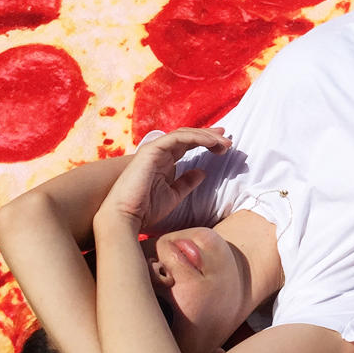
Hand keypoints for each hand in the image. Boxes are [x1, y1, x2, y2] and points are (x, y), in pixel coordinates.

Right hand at [100, 127, 231, 231]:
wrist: (126, 218)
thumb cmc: (145, 210)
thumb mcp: (173, 196)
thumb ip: (187, 183)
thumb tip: (202, 173)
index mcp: (163, 162)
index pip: (187, 145)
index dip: (205, 142)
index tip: (222, 145)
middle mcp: (159, 153)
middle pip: (188, 136)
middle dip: (209, 136)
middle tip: (227, 140)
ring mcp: (154, 150)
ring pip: (184, 134)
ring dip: (206, 135)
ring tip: (223, 142)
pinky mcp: (151, 150)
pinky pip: (177, 137)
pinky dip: (196, 137)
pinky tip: (210, 142)